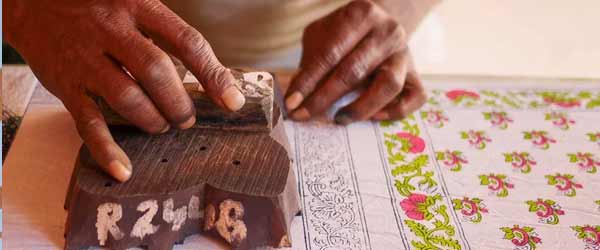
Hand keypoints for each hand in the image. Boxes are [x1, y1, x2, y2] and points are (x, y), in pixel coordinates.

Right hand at [5, 0, 244, 181]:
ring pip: (127, 97)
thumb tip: (211, 77)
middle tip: (187, 118)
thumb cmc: (99, 10)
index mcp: (138, 6)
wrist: (34, 4)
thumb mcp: (135, 7)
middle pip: (156, 71)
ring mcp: (86, 59)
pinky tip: (124, 169)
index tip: (233, 101)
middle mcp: (112, 30)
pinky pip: (88, 122)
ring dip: (153, 120)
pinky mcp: (66, 85)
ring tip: (162, 126)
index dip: (213, 74)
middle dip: (179, 103)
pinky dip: (107, 149)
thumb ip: (167, 37)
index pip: (186, 41)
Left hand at [285, 0, 425, 123]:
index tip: (291, 103)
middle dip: (324, 98)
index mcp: (361, 15)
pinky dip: (394, 111)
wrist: (380, 25)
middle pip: (354, 70)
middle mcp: (387, 32)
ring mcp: (405, 54)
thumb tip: (296, 96)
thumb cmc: (344, 34)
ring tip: (339, 118)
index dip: (308, 81)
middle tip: (304, 115)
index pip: (330, 53)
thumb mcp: (322, 36)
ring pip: (389, 85)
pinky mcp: (417, 74)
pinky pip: (415, 97)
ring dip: (361, 107)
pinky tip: (373, 117)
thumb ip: (311, 61)